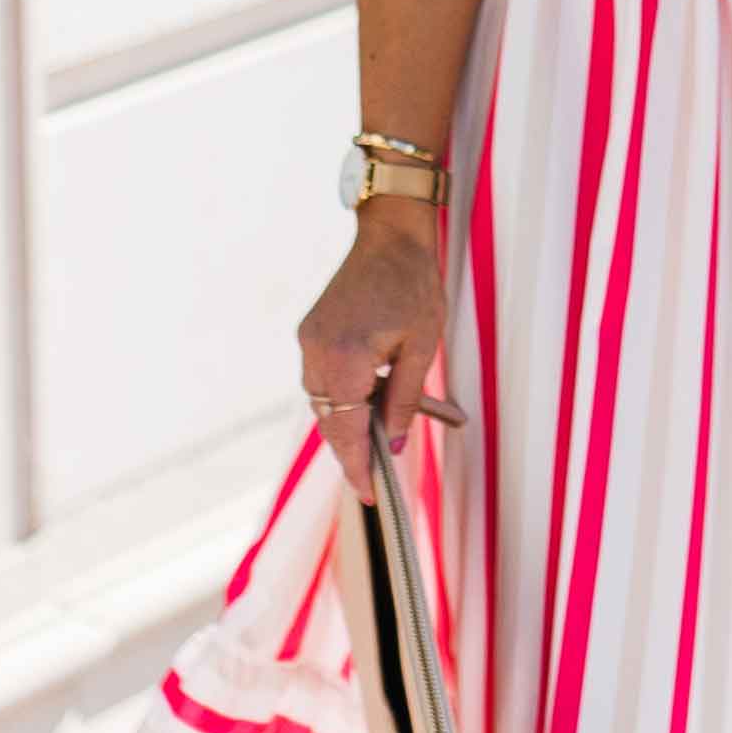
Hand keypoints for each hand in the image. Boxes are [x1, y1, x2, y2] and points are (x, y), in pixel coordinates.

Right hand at [294, 208, 452, 497]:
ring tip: (383, 438)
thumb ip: (406, 399)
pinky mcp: (310, 332)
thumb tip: (397, 445)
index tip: (369, 496)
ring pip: (323, 403)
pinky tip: (371, 403)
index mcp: (347, 359)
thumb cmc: (414, 286)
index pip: (348, 431)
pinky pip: (322, 379)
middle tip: (376, 478)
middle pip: (330, 422)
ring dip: (350, 424)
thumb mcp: (422, 347)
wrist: (391, 236)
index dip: (358, 468)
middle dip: (352, 451)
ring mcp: (309, 341)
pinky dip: (343, 398)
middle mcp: (317, 353)